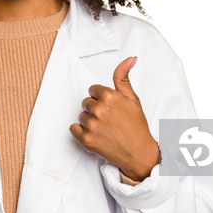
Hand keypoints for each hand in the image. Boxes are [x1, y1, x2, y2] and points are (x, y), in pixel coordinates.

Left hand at [69, 57, 158, 181]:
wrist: (139, 153)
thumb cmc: (137, 126)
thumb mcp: (133, 99)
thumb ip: (124, 77)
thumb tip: (130, 58)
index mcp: (110, 97)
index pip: (93, 90)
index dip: (102, 98)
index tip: (110, 107)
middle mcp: (99, 110)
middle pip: (86, 103)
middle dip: (96, 109)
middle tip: (109, 119)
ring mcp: (92, 125)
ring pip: (81, 115)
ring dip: (90, 121)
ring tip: (105, 128)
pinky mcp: (86, 140)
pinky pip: (73, 129)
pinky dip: (81, 132)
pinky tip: (95, 135)